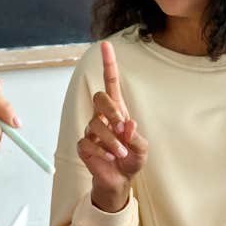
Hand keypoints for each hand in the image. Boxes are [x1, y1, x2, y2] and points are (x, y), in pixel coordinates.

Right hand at [78, 42, 146, 212]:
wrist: (119, 180)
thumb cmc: (131, 159)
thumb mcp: (141, 148)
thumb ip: (136, 137)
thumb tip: (128, 125)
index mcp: (118, 110)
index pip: (111, 82)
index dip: (108, 64)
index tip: (106, 45)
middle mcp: (102, 116)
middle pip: (99, 98)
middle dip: (112, 111)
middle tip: (122, 128)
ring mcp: (91, 130)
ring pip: (95, 124)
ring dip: (111, 140)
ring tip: (120, 153)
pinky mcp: (83, 145)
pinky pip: (87, 143)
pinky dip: (101, 151)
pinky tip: (109, 158)